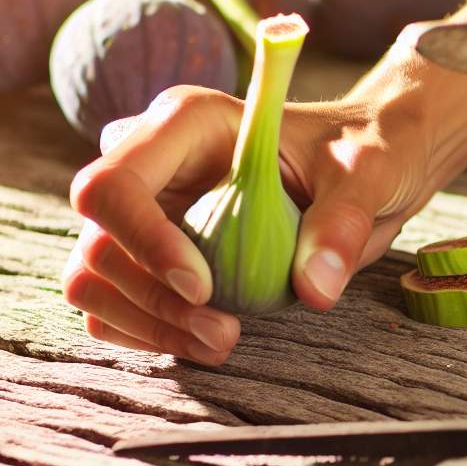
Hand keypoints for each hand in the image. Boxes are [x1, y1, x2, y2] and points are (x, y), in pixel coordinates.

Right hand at [62, 59, 466, 364]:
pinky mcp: (155, 253)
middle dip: (152, 299)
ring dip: (148, 323)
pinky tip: (207, 340)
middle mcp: (152, 163)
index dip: (141, 240)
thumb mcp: (367, 176)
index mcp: (186, 123)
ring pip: (95, 278)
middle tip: (226, 331)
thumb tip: (314, 290)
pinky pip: (116, 303)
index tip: (201, 286)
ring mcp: (148, 211)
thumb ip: (342, 225)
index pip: (113, 184)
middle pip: (97, 241)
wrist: (372, 166)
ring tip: (223, 341)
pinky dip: (150, 332)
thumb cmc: (366, 151)